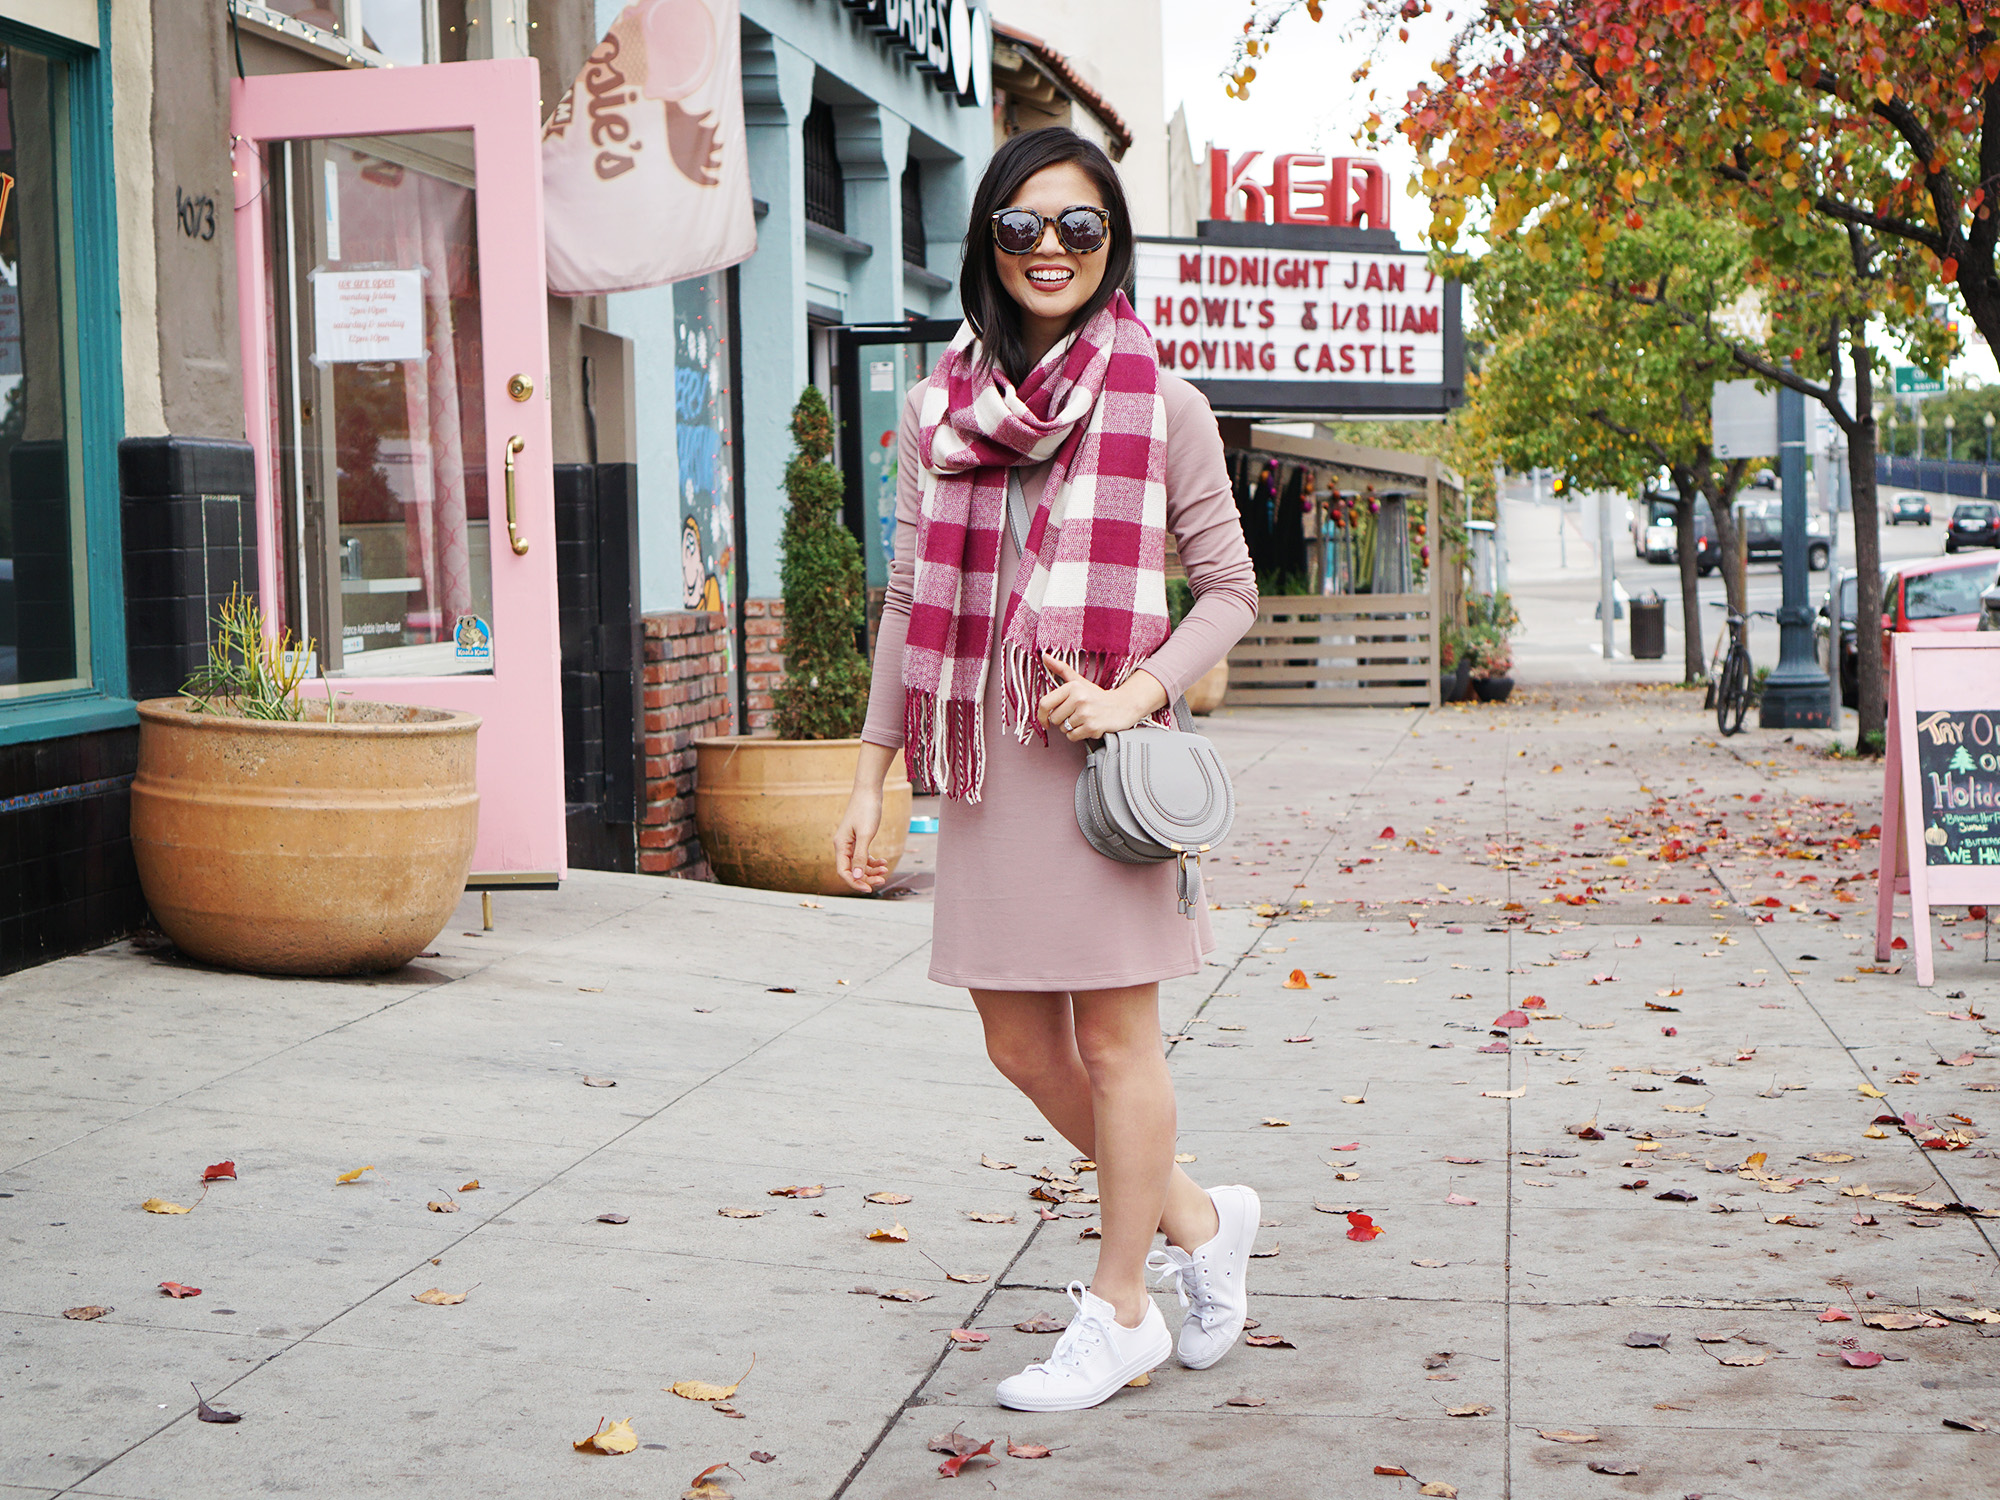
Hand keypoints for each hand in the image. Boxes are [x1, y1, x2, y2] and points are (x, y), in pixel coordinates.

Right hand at [832, 788, 891, 892]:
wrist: (869, 790)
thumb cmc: (867, 810)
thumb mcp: (866, 835)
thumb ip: (860, 856)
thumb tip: (856, 877)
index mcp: (841, 845)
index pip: (843, 872)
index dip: (855, 883)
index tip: (870, 889)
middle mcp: (843, 846)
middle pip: (852, 870)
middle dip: (866, 877)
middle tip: (883, 879)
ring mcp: (851, 843)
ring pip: (859, 865)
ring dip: (871, 870)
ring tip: (885, 870)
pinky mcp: (859, 839)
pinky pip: (863, 856)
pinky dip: (873, 862)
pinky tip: (883, 862)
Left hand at [1037, 654, 1167, 742]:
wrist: (1122, 707)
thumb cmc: (1097, 696)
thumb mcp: (1079, 681)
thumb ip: (1061, 669)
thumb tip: (1044, 656)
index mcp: (1073, 687)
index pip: (1045, 704)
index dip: (1041, 715)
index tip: (1045, 720)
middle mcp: (1079, 699)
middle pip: (1054, 719)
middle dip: (1062, 721)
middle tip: (1075, 715)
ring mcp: (1086, 714)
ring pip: (1063, 729)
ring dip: (1071, 728)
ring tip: (1083, 719)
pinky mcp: (1092, 727)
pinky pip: (1072, 737)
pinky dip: (1078, 735)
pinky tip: (1087, 726)